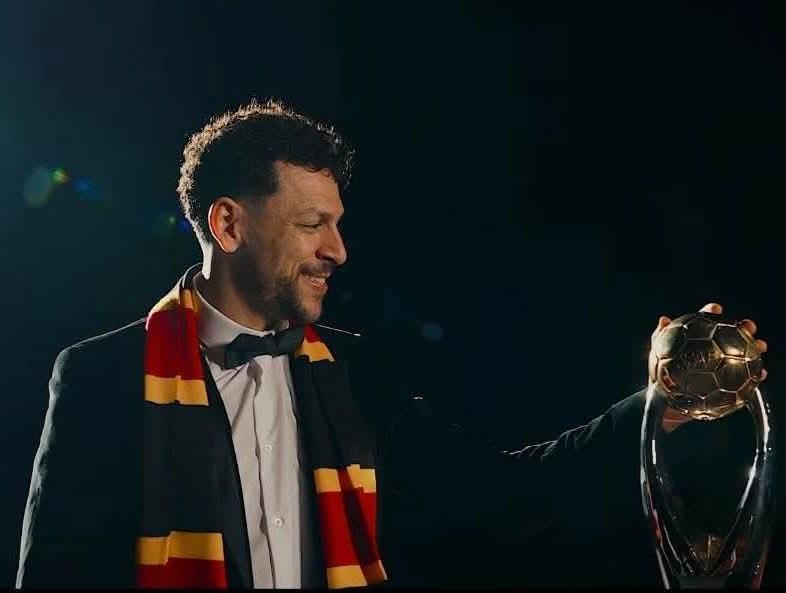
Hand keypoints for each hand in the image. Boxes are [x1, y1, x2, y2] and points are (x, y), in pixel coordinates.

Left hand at [649, 303, 768, 432]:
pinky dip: (753, 376)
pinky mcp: (727, 384)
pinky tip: (759, 374)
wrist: (665, 401)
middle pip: (731, 334)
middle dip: (743, 327)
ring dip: (754, 349)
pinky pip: (744, 379)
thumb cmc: (661, 374)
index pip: (706, 321)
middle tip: (748, 326)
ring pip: (743, 355)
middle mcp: (713, 349)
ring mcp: (721, 366)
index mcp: (697, 339)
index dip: (712, 312)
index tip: (716, 309)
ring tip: (759, 347)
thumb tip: (664, 320)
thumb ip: (659, 336)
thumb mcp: (658, 355)